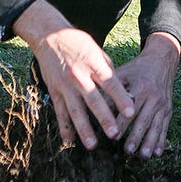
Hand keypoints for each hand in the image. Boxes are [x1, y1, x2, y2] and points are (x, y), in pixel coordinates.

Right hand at [31, 26, 134, 149]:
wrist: (50, 36)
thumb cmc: (79, 44)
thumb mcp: (97, 51)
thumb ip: (108, 71)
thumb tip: (122, 92)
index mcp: (93, 64)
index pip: (110, 83)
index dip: (121, 98)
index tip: (131, 112)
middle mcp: (79, 76)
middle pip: (93, 100)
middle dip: (105, 118)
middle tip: (115, 134)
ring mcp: (64, 85)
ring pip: (75, 111)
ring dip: (84, 130)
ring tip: (93, 145)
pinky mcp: (54, 91)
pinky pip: (60, 112)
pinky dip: (64, 127)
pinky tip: (69, 141)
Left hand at [114, 33, 180, 158]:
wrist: (162, 61)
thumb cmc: (137, 68)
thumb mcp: (124, 73)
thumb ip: (111, 88)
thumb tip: (95, 101)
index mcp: (141, 88)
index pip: (129, 110)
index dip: (121, 124)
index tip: (113, 137)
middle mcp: (153, 98)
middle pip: (143, 121)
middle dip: (136, 137)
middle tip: (127, 151)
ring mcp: (162, 105)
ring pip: (156, 127)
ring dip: (150, 143)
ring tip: (143, 157)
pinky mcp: (168, 110)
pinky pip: (165, 127)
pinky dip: (162, 141)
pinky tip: (158, 154)